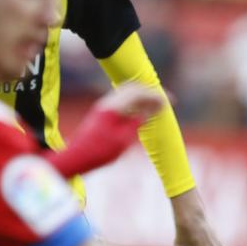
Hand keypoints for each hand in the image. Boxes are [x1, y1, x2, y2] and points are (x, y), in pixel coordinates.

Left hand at [45, 88, 159, 176]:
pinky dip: (135, 102)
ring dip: (142, 96)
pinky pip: (122, 101)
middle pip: (132, 89)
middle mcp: (107, 103)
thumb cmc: (99, 152)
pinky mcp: (101, 113)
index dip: (156, 96)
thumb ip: (136, 123)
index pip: (138, 93)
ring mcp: (103, 107)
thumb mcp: (123, 140)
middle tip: (164, 100)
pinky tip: (141, 111)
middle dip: (150, 92)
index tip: (170, 101)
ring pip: (127, 94)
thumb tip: (149, 111)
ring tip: (155, 104)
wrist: (77, 157)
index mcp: (113, 107)